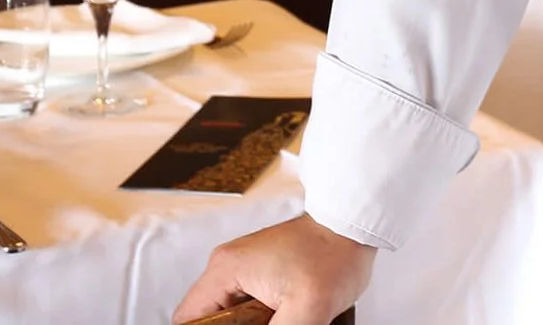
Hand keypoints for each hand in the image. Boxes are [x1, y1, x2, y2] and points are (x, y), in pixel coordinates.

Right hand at [173, 214, 377, 324]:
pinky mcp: (261, 275)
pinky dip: (260, 319)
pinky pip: (247, 308)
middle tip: (268, 324)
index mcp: (226, 270)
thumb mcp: (306, 310)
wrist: (354, 227)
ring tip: (280, 319)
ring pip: (230, 316)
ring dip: (248, 324)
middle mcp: (229, 268)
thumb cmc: (334, 253)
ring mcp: (245, 270)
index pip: (188, 318)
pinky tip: (283, 318)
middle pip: (210, 318)